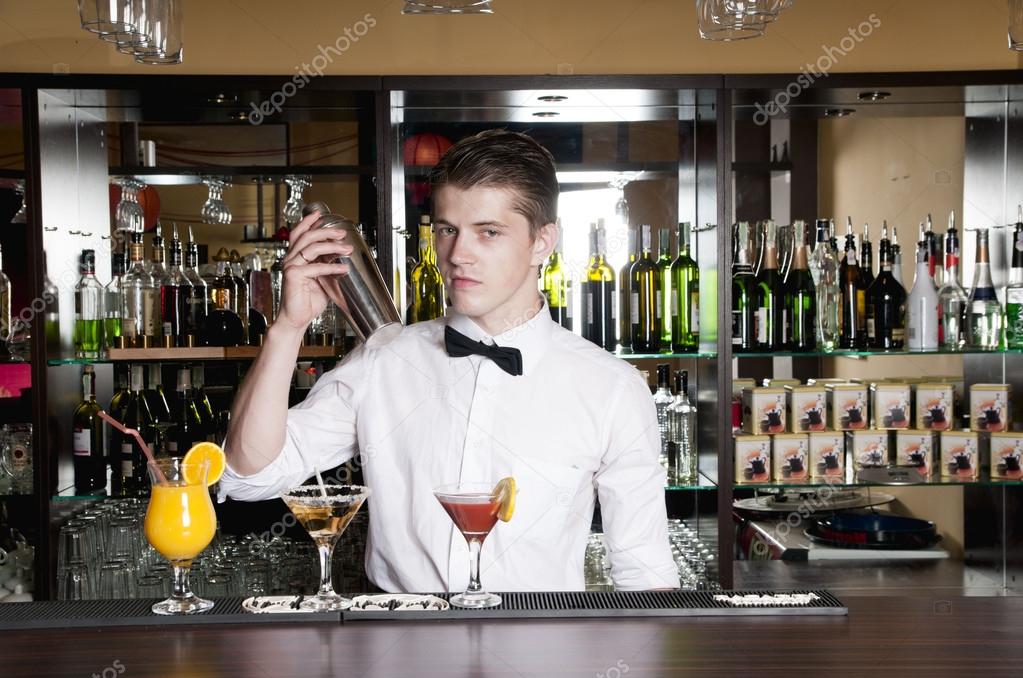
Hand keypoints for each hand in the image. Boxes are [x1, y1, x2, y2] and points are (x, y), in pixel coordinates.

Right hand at [276, 209, 352, 332]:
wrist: (297, 319)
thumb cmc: (307, 301)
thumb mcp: (321, 280)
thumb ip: (326, 266)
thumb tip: (341, 257)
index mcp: (295, 258)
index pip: (298, 234)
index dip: (307, 222)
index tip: (319, 214)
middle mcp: (290, 259)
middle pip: (307, 237)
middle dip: (326, 231)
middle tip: (342, 233)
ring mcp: (291, 267)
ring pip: (311, 248)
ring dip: (332, 246)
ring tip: (347, 249)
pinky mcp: (293, 276)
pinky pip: (316, 267)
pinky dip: (332, 267)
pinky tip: (344, 269)